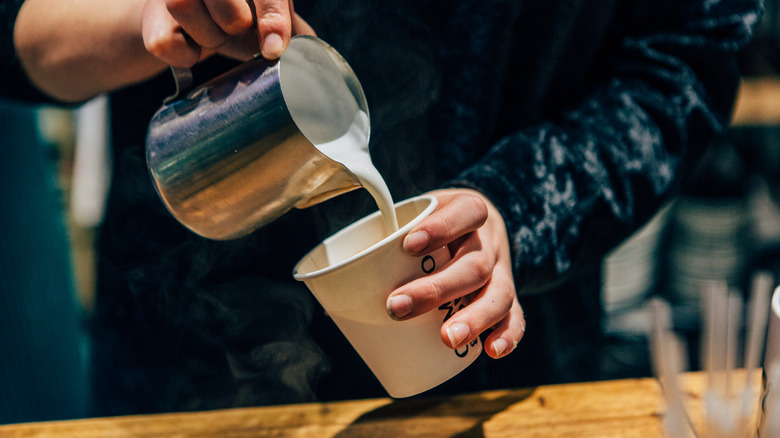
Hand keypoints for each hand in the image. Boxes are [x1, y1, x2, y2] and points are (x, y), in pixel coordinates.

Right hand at [141, 0, 314, 66]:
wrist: (185, 22)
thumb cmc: (236, 14)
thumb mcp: (269, 14)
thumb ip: (291, 27)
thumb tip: (313, 55)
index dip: (272, 18)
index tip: (274, 50)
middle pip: (228, 9)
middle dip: (236, 25)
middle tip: (236, 27)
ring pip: (184, 8)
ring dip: (208, 36)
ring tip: (212, 32)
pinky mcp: (150, 14)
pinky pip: (165, 41)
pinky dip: (183, 55)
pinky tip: (190, 44)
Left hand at [385, 189, 525, 358]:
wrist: (480, 225)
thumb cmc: (433, 226)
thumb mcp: (416, 213)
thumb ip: (387, 237)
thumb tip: (328, 283)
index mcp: (469, 213)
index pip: (465, 213)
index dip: (441, 228)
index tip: (407, 245)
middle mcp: (489, 242)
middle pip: (474, 264)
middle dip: (437, 289)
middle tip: (396, 307)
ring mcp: (502, 271)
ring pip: (498, 293)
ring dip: (473, 318)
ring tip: (448, 339)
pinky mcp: (506, 296)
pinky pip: (516, 316)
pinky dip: (508, 334)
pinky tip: (492, 351)